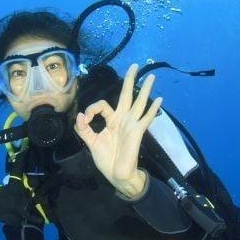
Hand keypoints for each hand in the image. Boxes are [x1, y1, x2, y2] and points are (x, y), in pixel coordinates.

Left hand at [74, 63, 162, 197]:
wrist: (116, 174)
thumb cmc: (105, 159)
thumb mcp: (91, 142)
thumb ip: (83, 129)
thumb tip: (80, 116)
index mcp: (111, 121)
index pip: (103, 105)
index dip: (92, 109)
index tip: (86, 119)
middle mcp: (122, 119)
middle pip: (126, 95)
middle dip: (130, 80)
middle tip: (134, 65)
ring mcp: (132, 124)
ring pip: (139, 103)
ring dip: (145, 89)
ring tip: (151, 76)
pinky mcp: (138, 131)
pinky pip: (146, 118)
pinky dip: (153, 109)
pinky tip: (159, 99)